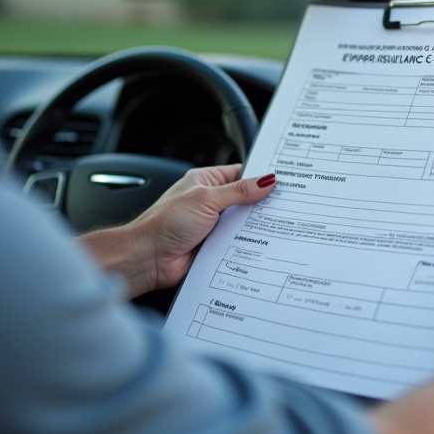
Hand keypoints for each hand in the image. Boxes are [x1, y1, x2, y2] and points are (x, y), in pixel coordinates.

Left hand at [81, 165, 276, 296]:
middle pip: (244, 201)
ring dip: (253, 228)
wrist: (148, 258)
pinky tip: (259, 246)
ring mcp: (212, 225)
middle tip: (284, 206)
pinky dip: (246, 246)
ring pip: (242, 224)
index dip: (260, 178)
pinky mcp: (214, 247)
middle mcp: (209, 202)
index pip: (240, 174)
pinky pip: (236, 244)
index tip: (282, 182)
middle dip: (260, 205)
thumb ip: (239, 191)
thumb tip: (266, 180)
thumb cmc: (165, 223)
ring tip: (276, 227)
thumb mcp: (206, 199)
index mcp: (205, 182)